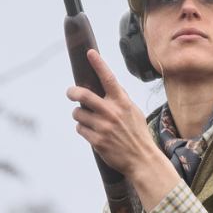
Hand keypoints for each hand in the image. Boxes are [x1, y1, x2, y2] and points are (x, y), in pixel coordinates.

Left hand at [67, 50, 151, 173]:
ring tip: (88, 120)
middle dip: (72, 92)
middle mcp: (112, 112)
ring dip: (79, 115)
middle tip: (70, 93)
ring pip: (78, 114)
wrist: (142, 159)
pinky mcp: (97, 141)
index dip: (98, 64)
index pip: (108, 78)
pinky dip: (83, 129)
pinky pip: (79, 129)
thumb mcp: (134, 112)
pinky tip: (92, 133)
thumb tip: (110, 84)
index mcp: (122, 102)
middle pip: (83, 95)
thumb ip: (120, 98)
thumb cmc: (137, 134)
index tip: (89, 53)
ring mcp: (103, 127)